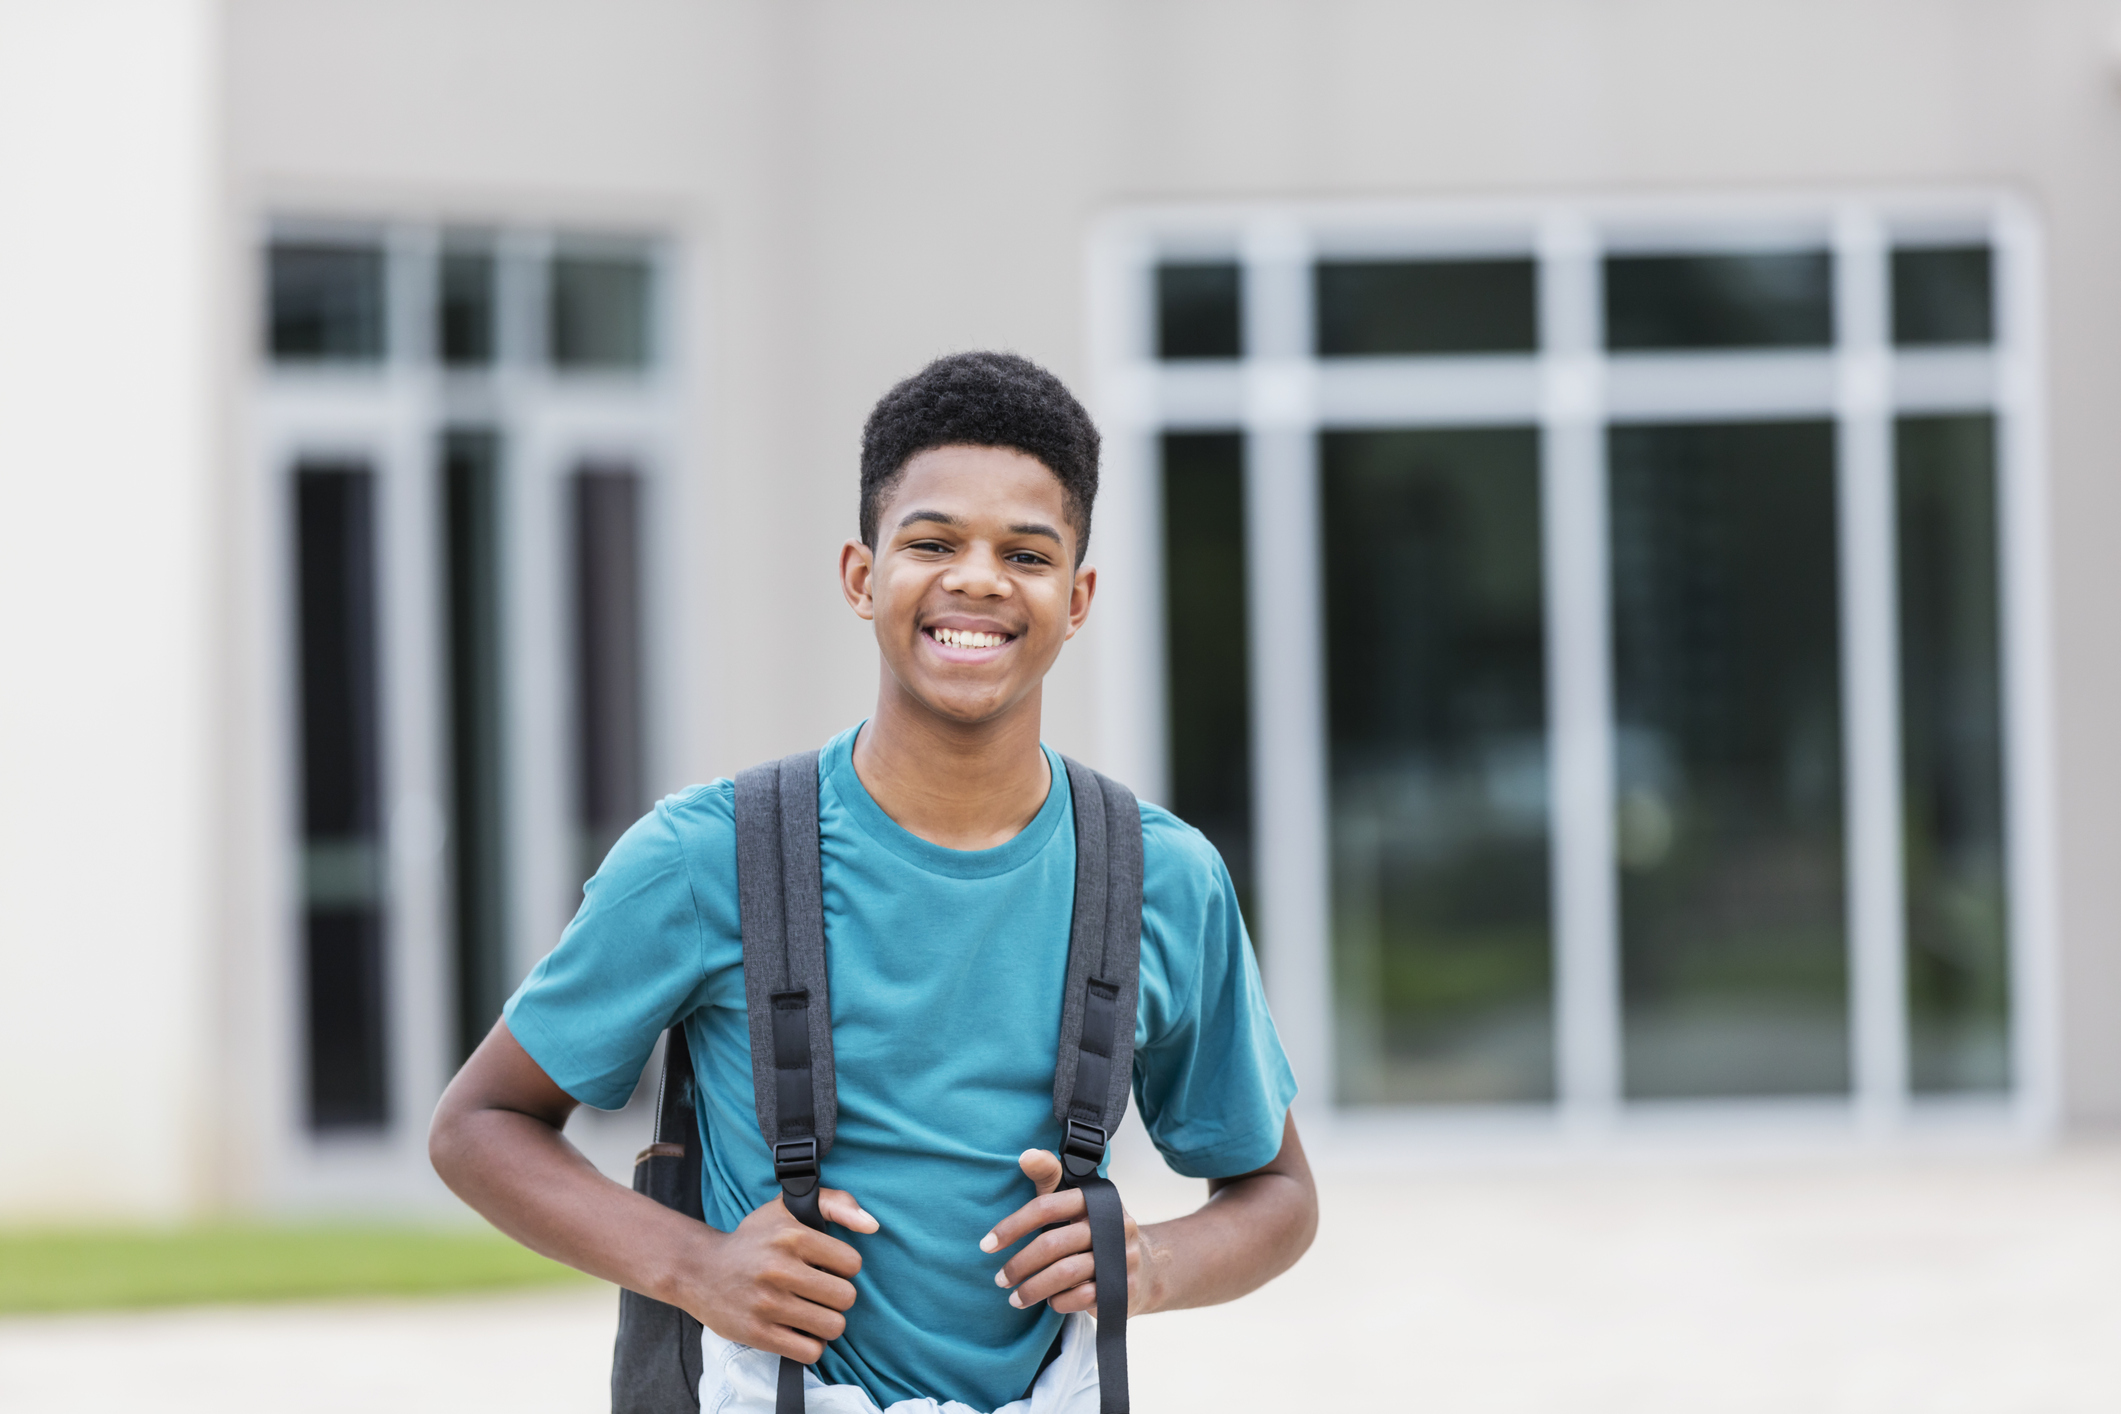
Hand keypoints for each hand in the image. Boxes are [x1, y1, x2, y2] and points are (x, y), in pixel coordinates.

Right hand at [682, 1188, 877, 1362]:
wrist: (699, 1270)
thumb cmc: (753, 1240)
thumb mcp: (788, 1208)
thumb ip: (836, 1203)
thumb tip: (872, 1225)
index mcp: (792, 1236)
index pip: (852, 1263)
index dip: (844, 1267)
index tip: (826, 1266)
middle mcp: (779, 1269)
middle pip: (846, 1298)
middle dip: (837, 1297)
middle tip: (819, 1292)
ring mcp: (767, 1304)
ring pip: (832, 1327)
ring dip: (827, 1323)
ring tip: (812, 1312)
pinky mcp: (757, 1334)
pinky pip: (810, 1352)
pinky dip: (811, 1345)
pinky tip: (799, 1331)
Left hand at [980, 1149, 1142, 1316]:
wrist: (1144, 1266)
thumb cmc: (1094, 1229)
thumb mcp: (1073, 1200)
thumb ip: (1049, 1176)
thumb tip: (1025, 1155)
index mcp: (1097, 1197)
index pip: (1047, 1206)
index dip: (1013, 1225)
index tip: (987, 1244)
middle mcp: (1113, 1224)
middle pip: (1053, 1244)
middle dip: (1019, 1264)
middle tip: (1000, 1279)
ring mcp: (1122, 1256)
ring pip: (1066, 1273)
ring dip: (1033, 1289)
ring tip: (1014, 1298)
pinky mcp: (1125, 1286)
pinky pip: (1083, 1297)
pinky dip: (1060, 1301)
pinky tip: (1049, 1302)